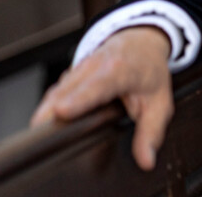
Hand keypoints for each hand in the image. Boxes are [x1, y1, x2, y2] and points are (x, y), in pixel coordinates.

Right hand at [30, 26, 173, 170]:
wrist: (140, 42)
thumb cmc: (149, 71)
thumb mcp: (159, 102)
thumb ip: (151, 132)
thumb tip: (146, 160)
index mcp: (120, 70)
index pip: (97, 85)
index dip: (79, 99)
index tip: (62, 112)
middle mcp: (94, 66)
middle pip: (65, 92)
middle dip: (50, 113)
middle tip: (44, 139)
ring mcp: (77, 69)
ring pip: (55, 93)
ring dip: (46, 114)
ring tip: (42, 137)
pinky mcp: (67, 76)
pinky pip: (53, 94)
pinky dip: (49, 110)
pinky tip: (48, 126)